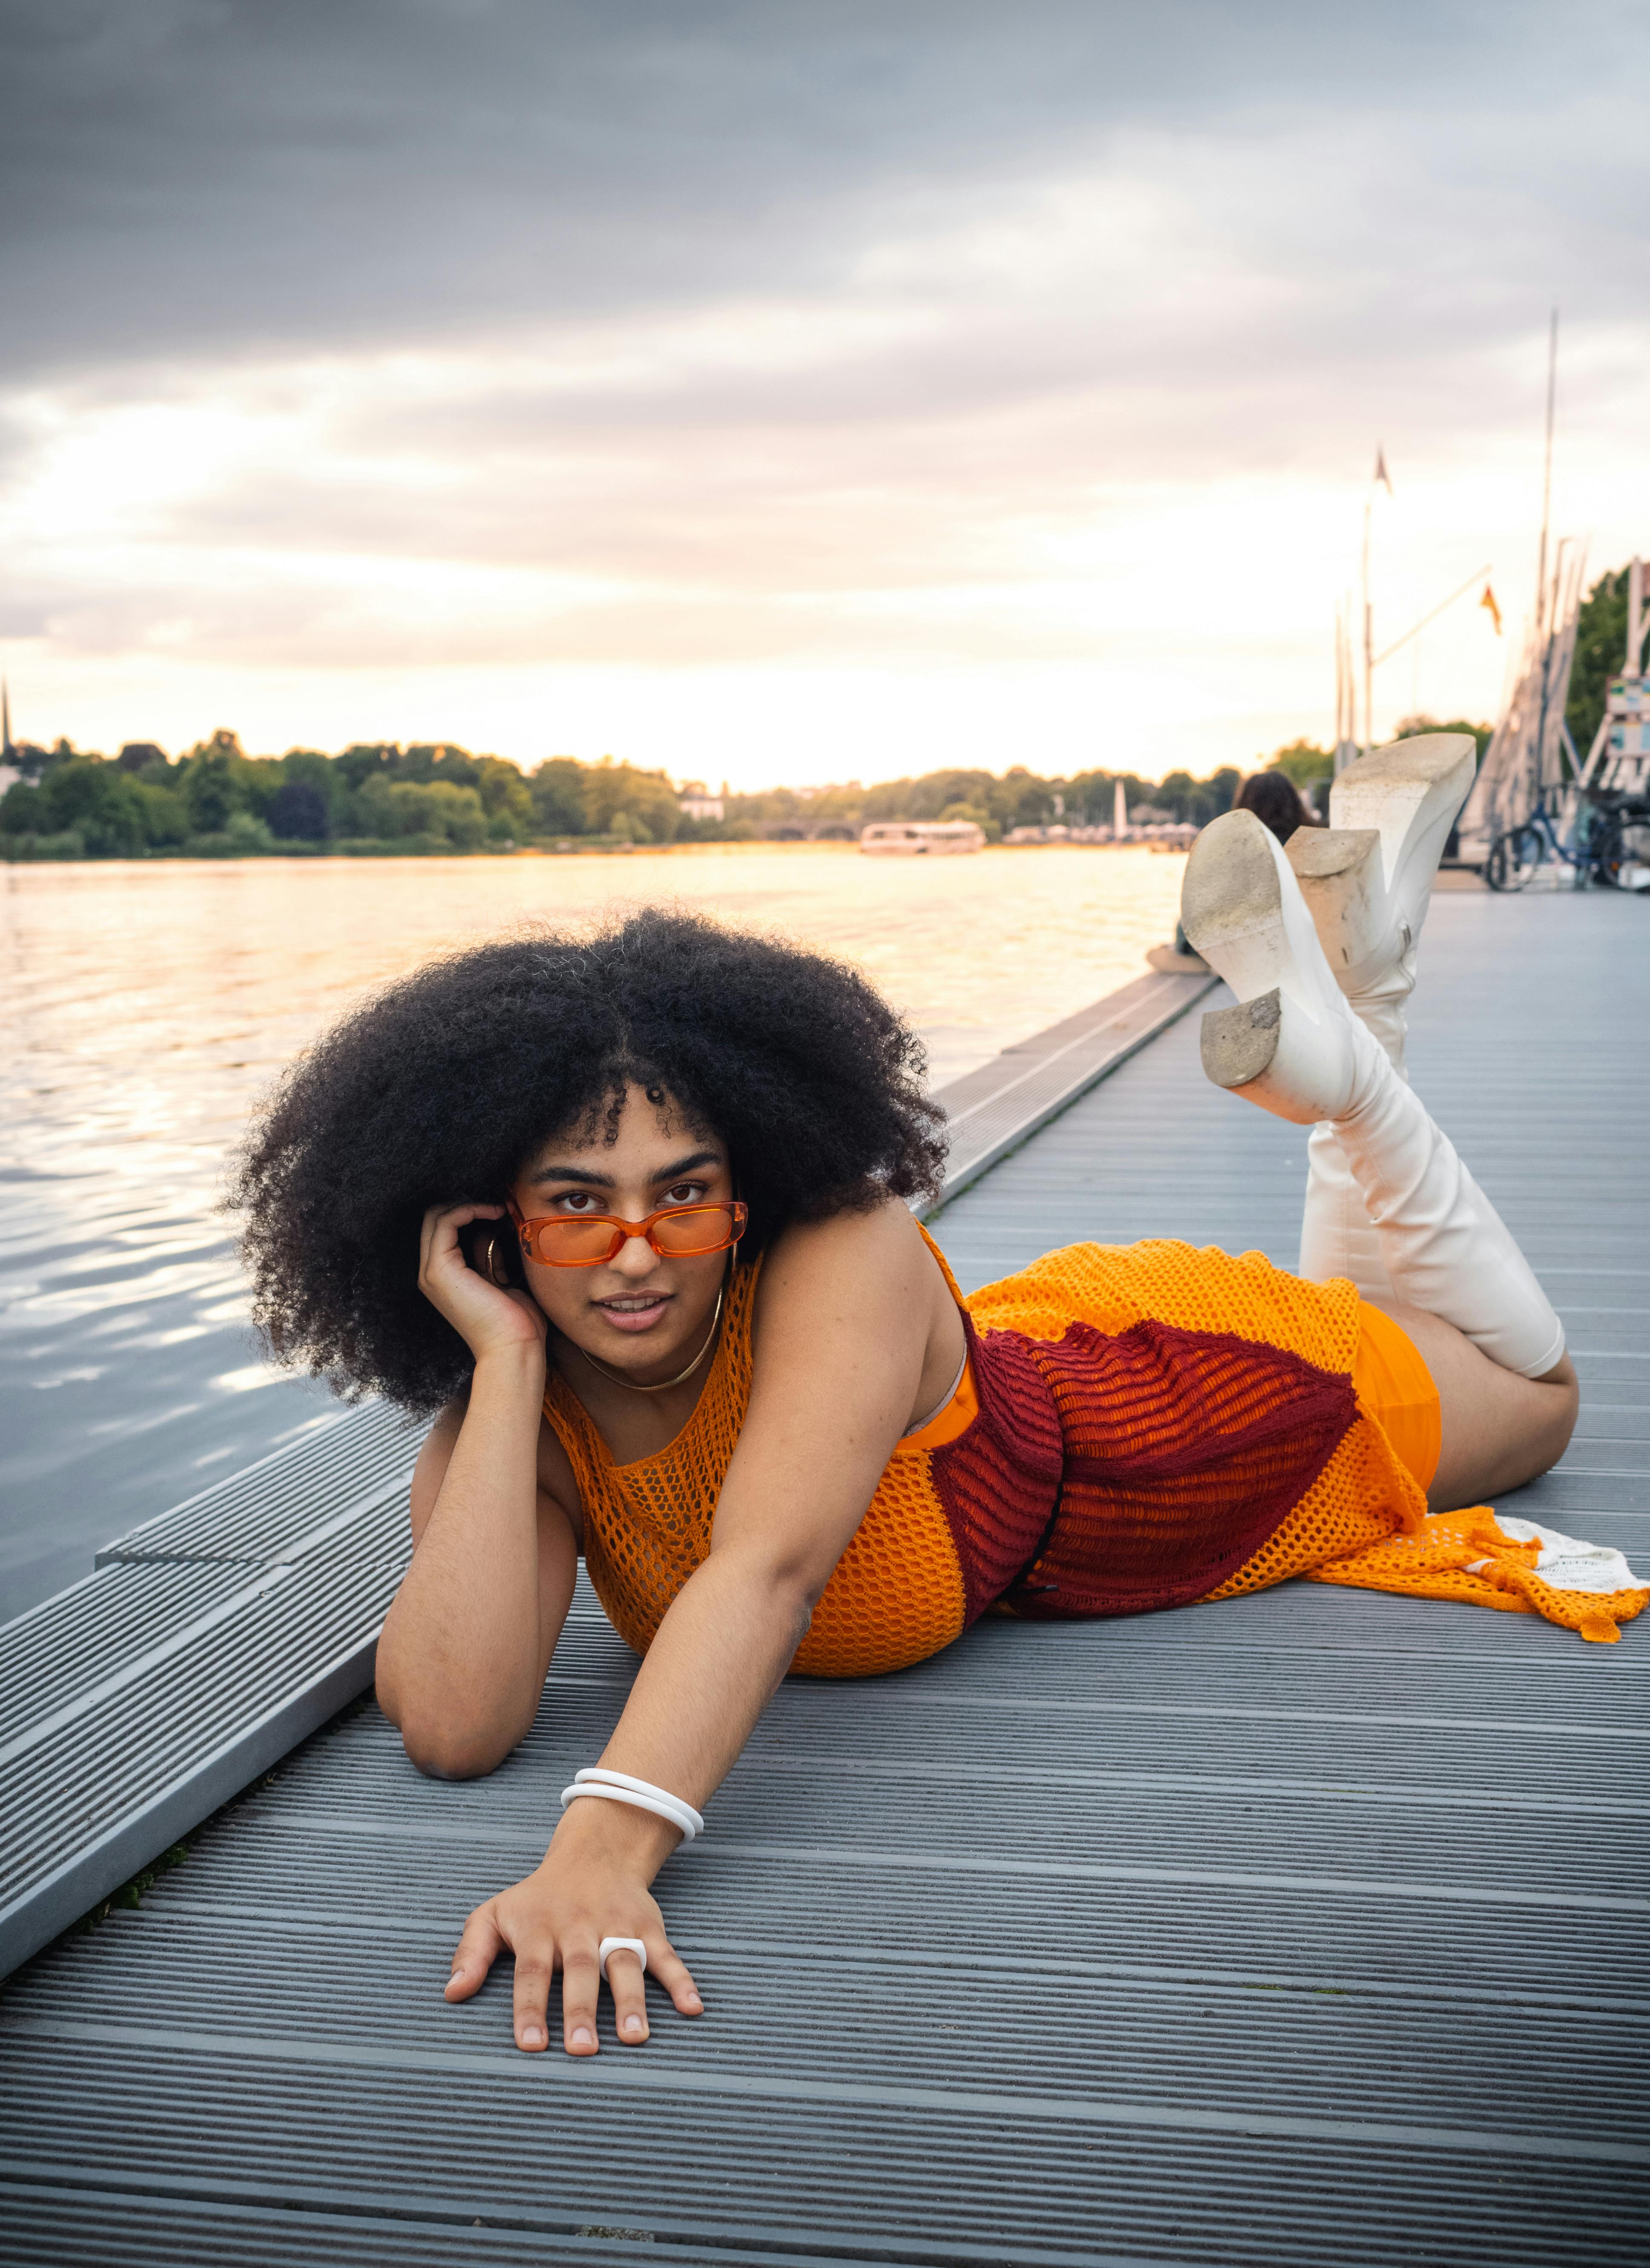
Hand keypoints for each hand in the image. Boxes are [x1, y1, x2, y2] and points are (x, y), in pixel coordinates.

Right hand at [418, 1202, 546, 1364]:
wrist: (513, 1347)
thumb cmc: (515, 1321)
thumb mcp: (500, 1279)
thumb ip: (489, 1256)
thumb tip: (490, 1230)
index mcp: (443, 1277)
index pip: (441, 1229)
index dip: (465, 1210)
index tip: (497, 1207)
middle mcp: (430, 1273)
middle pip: (434, 1218)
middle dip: (464, 1203)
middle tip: (496, 1202)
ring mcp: (431, 1272)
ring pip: (435, 1216)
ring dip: (468, 1204)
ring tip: (497, 1207)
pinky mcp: (440, 1270)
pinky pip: (445, 1222)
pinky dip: (468, 1209)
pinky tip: (493, 1212)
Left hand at [443, 1805, 703, 2053]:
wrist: (593, 1853)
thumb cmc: (537, 1898)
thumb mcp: (494, 1914)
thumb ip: (470, 1952)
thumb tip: (451, 1994)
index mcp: (538, 1929)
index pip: (530, 1972)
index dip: (530, 2007)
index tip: (530, 2046)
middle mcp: (578, 1927)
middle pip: (579, 1970)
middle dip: (581, 2009)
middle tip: (583, 2050)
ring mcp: (616, 1926)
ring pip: (624, 1963)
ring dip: (632, 1999)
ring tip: (634, 2037)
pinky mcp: (647, 1926)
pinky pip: (667, 1954)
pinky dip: (681, 1979)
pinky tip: (693, 2007)